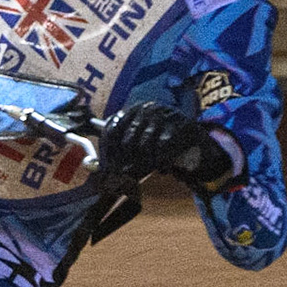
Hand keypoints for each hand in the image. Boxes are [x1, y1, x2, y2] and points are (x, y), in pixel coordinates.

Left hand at [99, 101, 234, 189]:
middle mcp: (148, 108)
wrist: (194, 141)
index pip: (112, 129)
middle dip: (124, 164)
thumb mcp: (138, 145)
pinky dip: (162, 163)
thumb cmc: (159, 143)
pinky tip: (162, 169)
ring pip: (146, 146)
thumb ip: (116, 152)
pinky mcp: (184, 126)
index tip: (106, 172)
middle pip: (128, 140)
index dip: (107, 153)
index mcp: (133, 110)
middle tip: (124, 179)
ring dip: (143, 165)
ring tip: (143, 174)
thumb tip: (91, 164)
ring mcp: (167, 115)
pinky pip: (165, 149)